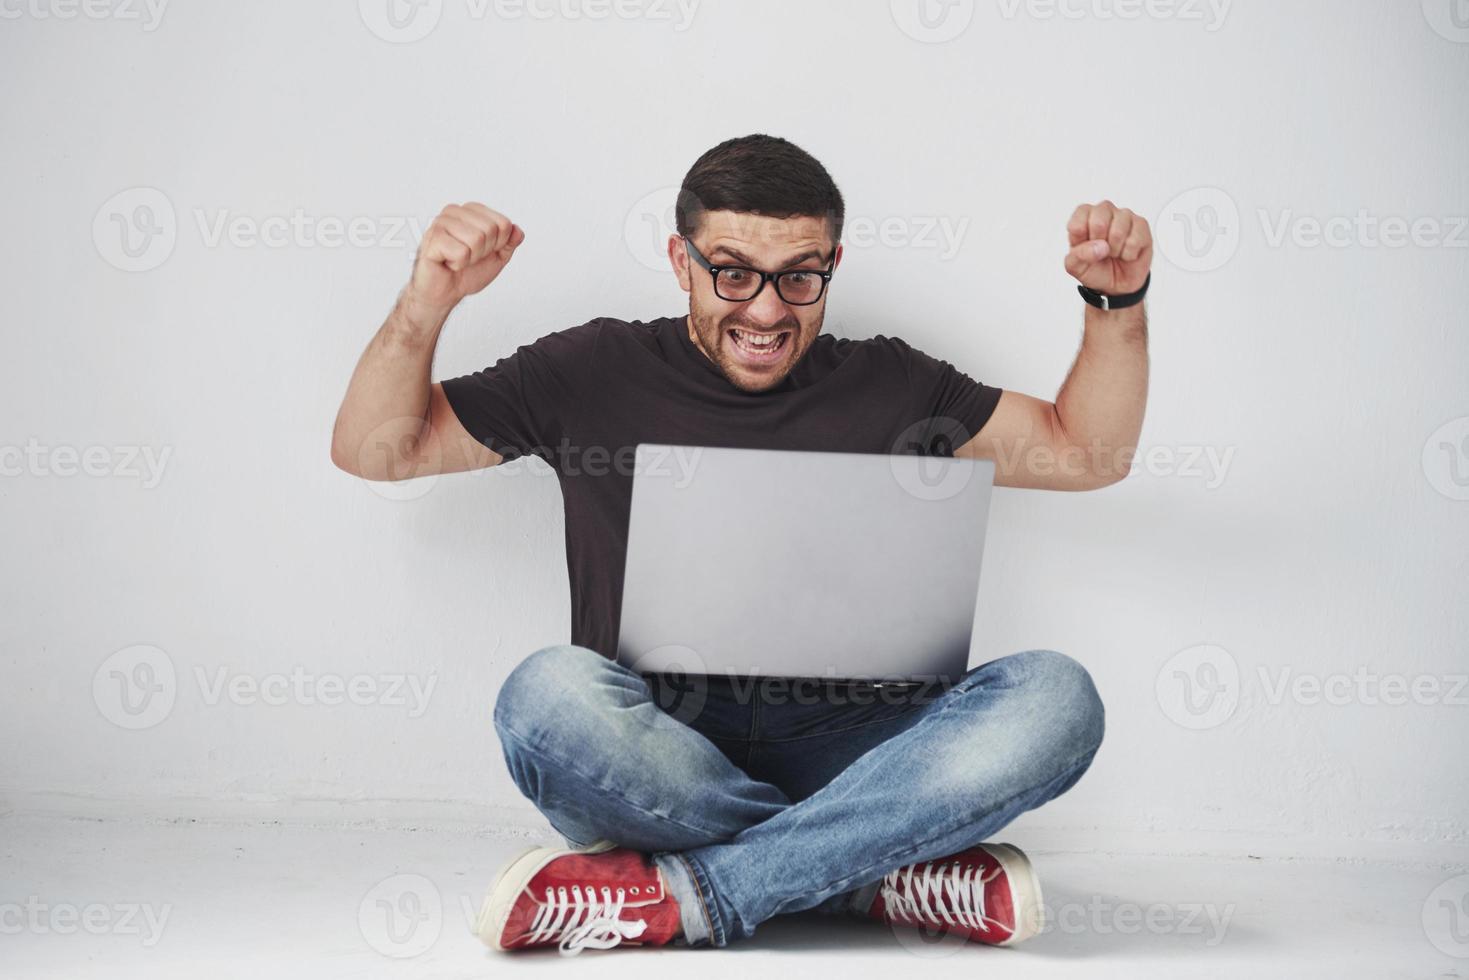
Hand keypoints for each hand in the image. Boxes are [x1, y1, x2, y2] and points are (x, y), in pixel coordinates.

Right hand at [404, 202, 524, 318]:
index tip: (483, 251)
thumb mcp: (496, 257)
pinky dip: (458, 264)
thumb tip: (517, 230)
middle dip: (484, 251)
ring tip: (457, 259)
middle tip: (468, 257)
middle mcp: (455, 212)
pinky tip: (448, 263)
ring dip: (471, 258)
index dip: (498, 244)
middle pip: (490, 229)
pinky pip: (461, 252)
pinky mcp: (433, 238)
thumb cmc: (466, 272)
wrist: (445, 292)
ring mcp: (441, 222)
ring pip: (476, 239)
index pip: (503, 223)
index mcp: (471, 211)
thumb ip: (509, 243)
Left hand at [1064, 200, 1151, 295]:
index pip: (1077, 223)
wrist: (1117, 283)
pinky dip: (1129, 254)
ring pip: (1118, 232)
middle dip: (1099, 246)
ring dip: (1115, 250)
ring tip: (1114, 252)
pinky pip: (1134, 240)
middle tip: (1102, 251)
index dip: (1082, 242)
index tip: (1085, 249)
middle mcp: (1104, 211)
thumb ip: (1078, 255)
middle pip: (1099, 223)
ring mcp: (1124, 215)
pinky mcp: (1141, 225)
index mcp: (1083, 216)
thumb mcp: (1076, 267)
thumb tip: (1099, 246)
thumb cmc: (1095, 268)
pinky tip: (1126, 253)